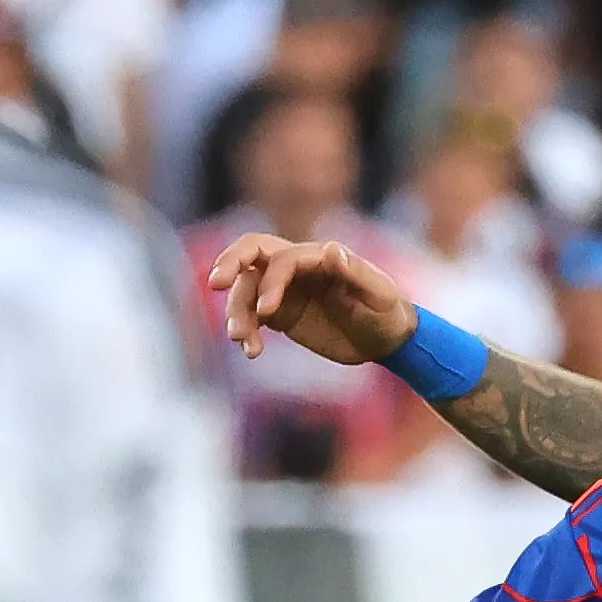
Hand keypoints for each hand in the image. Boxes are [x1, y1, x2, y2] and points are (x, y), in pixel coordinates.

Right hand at [203, 232, 416, 367]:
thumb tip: (330, 250)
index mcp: (320, 257)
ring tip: (242, 341)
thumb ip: (355, 272)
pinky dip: (245, 330)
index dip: (271, 281)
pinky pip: (251, 316)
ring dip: (236, 312)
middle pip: (252, 253)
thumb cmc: (387, 312)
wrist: (385, 339)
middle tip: (214, 284)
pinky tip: (251, 351)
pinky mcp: (280, 314)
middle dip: (230, 263)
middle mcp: (297, 267)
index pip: (283, 258)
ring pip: (246, 290)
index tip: (267, 313)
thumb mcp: (379, 295)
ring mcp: (285, 289)